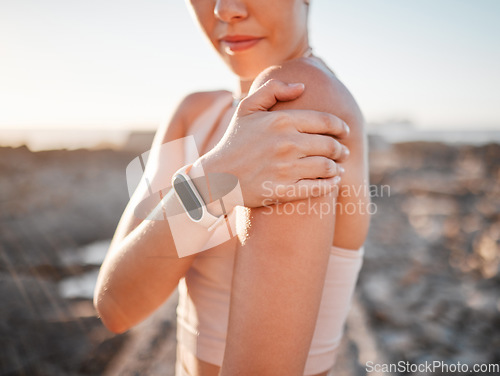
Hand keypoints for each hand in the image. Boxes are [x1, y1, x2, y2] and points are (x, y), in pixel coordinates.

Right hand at [197, 79, 349, 207]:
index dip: (340, 127)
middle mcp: (286, 144)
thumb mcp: (246, 108)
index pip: (325, 122)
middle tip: (343, 152)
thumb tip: (302, 87)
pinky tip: (333, 182)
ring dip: (337, 168)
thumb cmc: (234, 141)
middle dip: (341, 149)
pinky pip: (317, 188)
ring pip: (327, 167)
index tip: (345, 131)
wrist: (216, 176)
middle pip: (329, 146)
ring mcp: (286, 169)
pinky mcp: (283, 191)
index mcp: (281, 121)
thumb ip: (273, 90)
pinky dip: (330, 185)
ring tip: (339, 168)